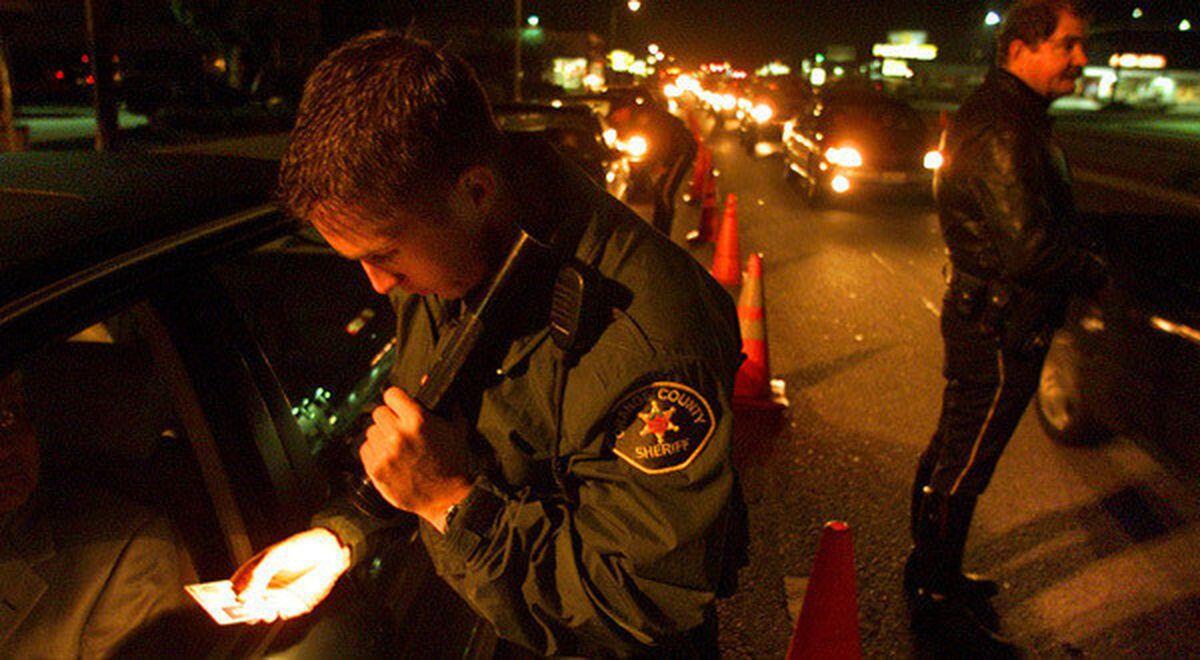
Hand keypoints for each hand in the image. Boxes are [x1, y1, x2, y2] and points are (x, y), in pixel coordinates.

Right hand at [230, 528, 349, 621]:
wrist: (330, 550)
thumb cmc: (300, 548)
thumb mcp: (276, 556)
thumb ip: (260, 575)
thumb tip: (243, 598)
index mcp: (255, 573)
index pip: (234, 588)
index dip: (224, 595)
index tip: (219, 599)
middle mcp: (264, 588)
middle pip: (245, 605)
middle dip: (240, 610)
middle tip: (240, 609)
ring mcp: (278, 597)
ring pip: (261, 613)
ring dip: (259, 615)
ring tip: (262, 611)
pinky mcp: (293, 604)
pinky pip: (282, 613)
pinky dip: (280, 613)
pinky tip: (280, 608)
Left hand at [359, 387, 473, 530]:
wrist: (448, 499)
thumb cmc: (454, 463)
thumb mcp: (456, 429)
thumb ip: (443, 403)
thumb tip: (426, 380)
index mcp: (418, 420)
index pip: (391, 394)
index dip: (397, 400)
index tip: (400, 406)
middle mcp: (398, 434)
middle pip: (378, 412)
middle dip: (389, 419)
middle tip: (399, 430)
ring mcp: (385, 453)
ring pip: (370, 431)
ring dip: (381, 436)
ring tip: (395, 446)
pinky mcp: (376, 470)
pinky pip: (364, 450)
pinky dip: (374, 452)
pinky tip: (389, 458)